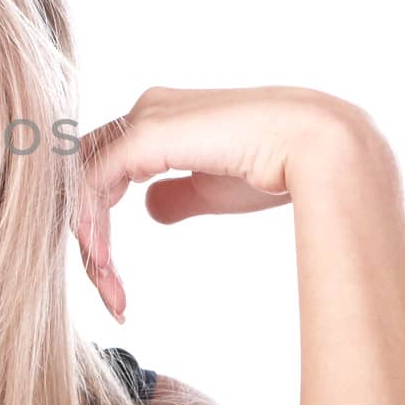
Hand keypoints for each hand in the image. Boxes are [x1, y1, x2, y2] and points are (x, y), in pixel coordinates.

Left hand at [72, 86, 359, 322]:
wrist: (321, 146)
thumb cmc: (281, 167)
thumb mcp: (213, 189)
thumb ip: (178, 195)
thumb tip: (150, 208)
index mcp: (162, 118)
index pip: (105, 171)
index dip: (99, 223)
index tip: (114, 280)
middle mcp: (146, 111)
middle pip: (86, 176)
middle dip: (87, 237)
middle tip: (108, 293)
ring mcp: (144, 117)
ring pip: (83, 181)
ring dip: (90, 241)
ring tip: (110, 292)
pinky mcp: (146, 133)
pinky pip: (93, 182)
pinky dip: (92, 225)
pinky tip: (104, 264)